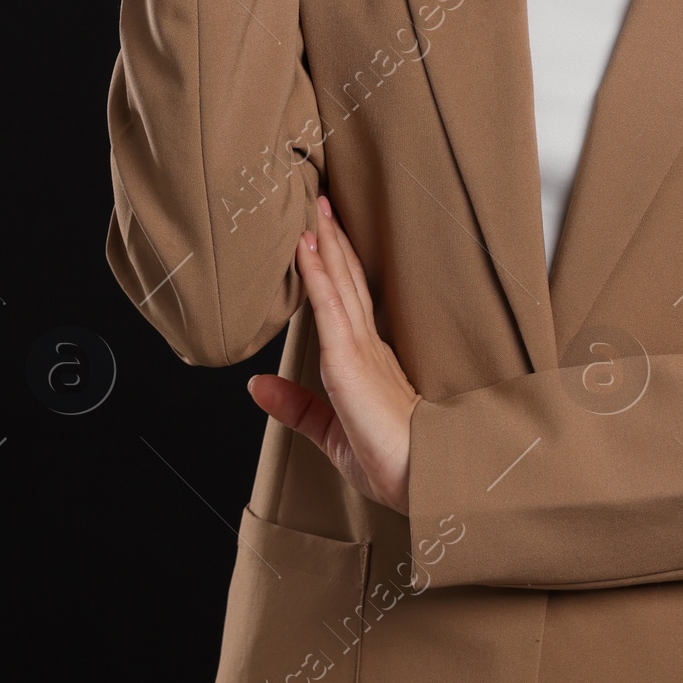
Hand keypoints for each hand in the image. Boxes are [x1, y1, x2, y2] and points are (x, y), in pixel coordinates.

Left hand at [248, 197, 417, 515]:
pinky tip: (306, 249)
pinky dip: (316, 275)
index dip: (336, 266)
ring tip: (315, 208)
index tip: (323, 235)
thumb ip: (295, 406)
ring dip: (326, 244)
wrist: (424, 481)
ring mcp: (361, 350)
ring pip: (341, 284)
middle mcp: (367, 347)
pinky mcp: (351, 361)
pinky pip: (330, 308)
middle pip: (347, 281)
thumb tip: (257, 384)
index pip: (348, 302)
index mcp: (367, 362)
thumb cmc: (391, 464)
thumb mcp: (329, 432)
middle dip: (334, 241)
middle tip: (322, 202)